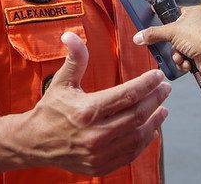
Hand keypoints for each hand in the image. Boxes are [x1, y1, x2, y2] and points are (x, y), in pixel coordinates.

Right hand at [24, 31, 170, 175]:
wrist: (34, 142)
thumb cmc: (50, 110)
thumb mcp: (62, 82)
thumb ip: (75, 59)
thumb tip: (71, 35)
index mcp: (87, 110)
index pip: (127, 94)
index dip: (147, 84)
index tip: (158, 76)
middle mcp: (95, 133)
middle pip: (138, 114)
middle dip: (156, 99)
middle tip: (165, 89)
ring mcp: (99, 152)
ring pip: (138, 135)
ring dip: (155, 121)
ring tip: (163, 109)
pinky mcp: (101, 165)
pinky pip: (130, 153)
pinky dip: (144, 141)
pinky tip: (151, 130)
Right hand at [133, 6, 200, 78]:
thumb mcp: (172, 32)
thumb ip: (153, 34)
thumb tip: (140, 36)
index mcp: (191, 13)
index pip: (172, 14)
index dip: (163, 19)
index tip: (153, 23)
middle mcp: (195, 26)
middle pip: (172, 34)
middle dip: (169, 44)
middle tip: (165, 45)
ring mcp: (197, 41)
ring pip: (176, 48)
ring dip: (176, 55)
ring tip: (181, 56)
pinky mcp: (198, 55)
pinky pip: (183, 58)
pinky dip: (183, 62)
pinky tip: (187, 62)